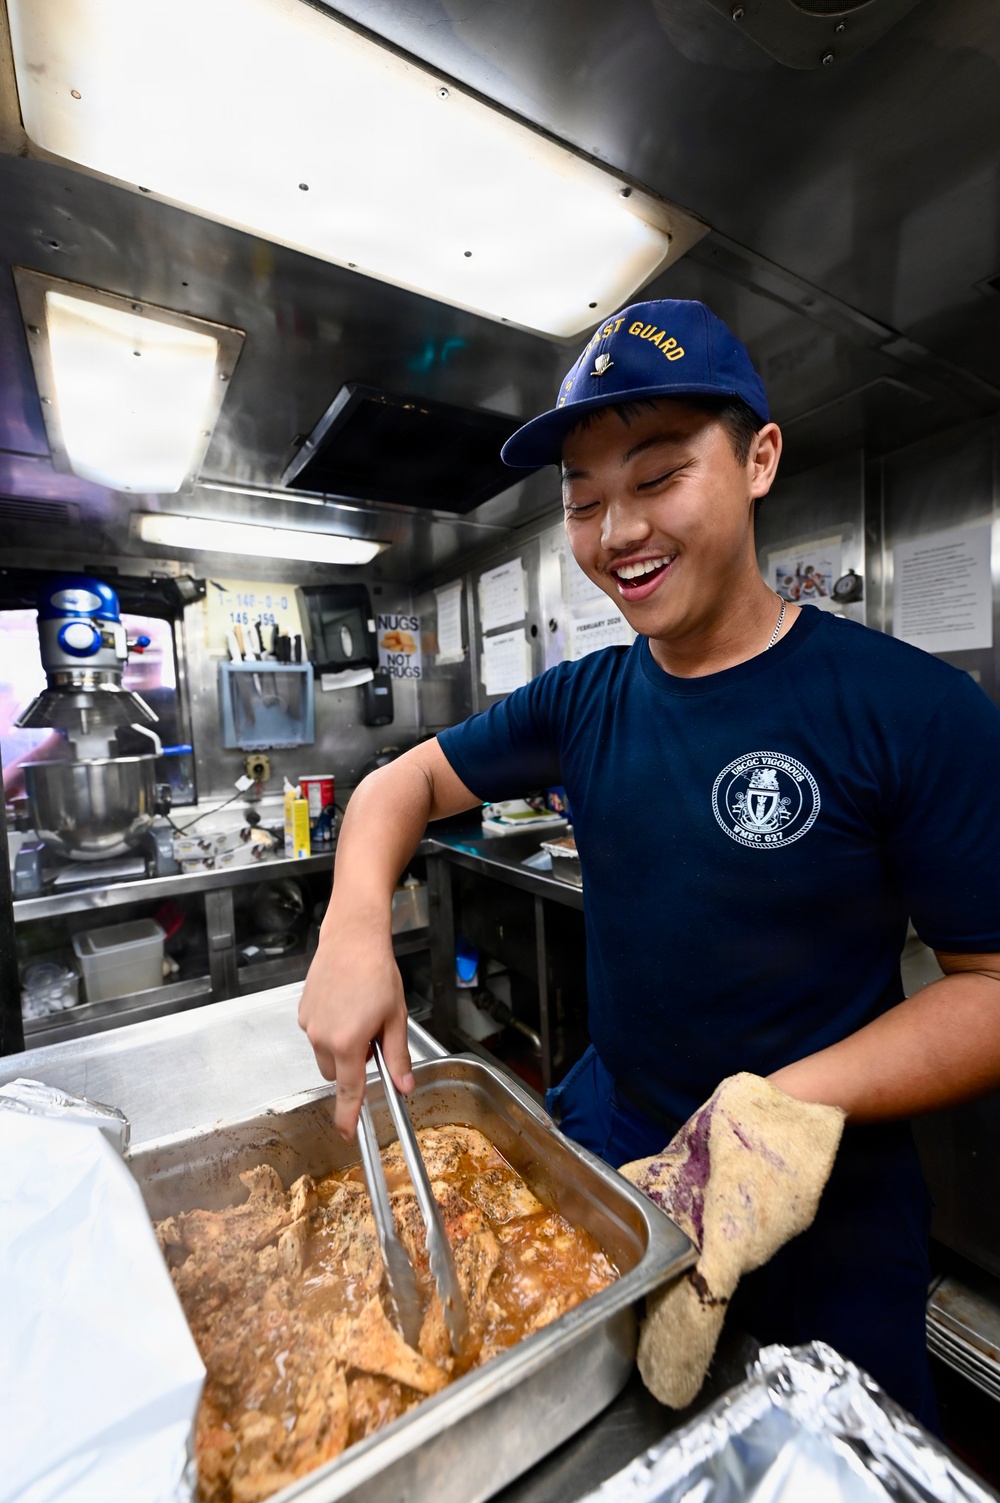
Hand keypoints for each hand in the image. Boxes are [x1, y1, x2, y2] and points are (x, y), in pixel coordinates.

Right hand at [298, 918, 413, 1138]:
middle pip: (336, 1073)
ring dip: (340, 1047)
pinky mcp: (302, 1011)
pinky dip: (329, 1029)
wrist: (352, 939)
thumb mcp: (396, 1017)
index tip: (347, 1134)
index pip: (348, 1090)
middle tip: (372, 1038)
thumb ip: (398, 1056)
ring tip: (358, 1015)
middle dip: (352, 1066)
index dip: (348, 1115)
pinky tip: (344, 1005)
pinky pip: (316, 1033)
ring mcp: (309, 1024)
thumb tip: (404, 1087)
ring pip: (324, 1053)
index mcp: (348, 1043)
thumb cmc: (377, 973)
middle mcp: (322, 1037)